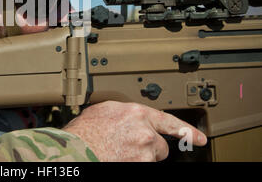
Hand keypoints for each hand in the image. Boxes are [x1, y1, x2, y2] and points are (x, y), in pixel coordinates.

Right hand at [62, 101, 206, 161]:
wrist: (75, 152)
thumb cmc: (83, 133)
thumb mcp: (103, 110)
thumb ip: (123, 112)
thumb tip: (128, 117)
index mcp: (136, 113)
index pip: (169, 121)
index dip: (187, 130)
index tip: (200, 138)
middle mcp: (145, 132)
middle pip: (159, 145)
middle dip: (148, 149)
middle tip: (128, 148)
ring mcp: (144, 153)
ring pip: (150, 159)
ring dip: (139, 158)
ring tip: (117, 153)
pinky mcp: (141, 165)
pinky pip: (142, 165)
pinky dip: (132, 163)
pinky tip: (117, 158)